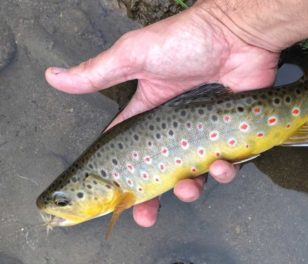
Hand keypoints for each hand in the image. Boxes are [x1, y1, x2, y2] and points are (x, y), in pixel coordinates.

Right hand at [45, 6, 278, 226]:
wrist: (237, 33)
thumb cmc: (185, 41)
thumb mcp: (135, 56)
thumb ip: (99, 73)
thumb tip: (54, 78)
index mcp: (149, 111)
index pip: (129, 147)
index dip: (121, 172)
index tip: (115, 196)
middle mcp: (175, 126)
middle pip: (160, 171)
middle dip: (152, 197)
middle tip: (145, 216)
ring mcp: (204, 132)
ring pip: (193, 174)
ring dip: (189, 189)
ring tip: (188, 187)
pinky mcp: (232, 135)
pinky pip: (227, 165)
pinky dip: (225, 172)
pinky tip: (221, 166)